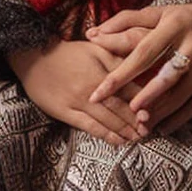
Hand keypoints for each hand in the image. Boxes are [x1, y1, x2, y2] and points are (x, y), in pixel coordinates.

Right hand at [6, 39, 144, 144]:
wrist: (34, 58)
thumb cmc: (68, 52)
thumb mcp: (95, 48)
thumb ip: (116, 57)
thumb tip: (140, 66)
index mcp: (101, 68)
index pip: (128, 87)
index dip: (144, 101)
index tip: (157, 111)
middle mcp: (91, 86)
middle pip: (120, 107)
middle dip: (137, 121)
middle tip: (151, 131)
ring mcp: (78, 100)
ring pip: (107, 119)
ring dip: (125, 131)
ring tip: (139, 139)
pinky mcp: (65, 112)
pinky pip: (89, 126)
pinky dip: (105, 135)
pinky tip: (118, 142)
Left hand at [86, 0, 191, 134]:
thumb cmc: (189, 16)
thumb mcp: (160, 11)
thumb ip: (126, 21)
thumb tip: (93, 33)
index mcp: (175, 27)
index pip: (143, 52)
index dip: (121, 74)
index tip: (100, 91)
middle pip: (164, 77)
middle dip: (143, 97)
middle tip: (123, 112)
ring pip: (180, 96)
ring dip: (158, 112)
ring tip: (138, 124)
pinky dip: (178, 119)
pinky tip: (161, 128)